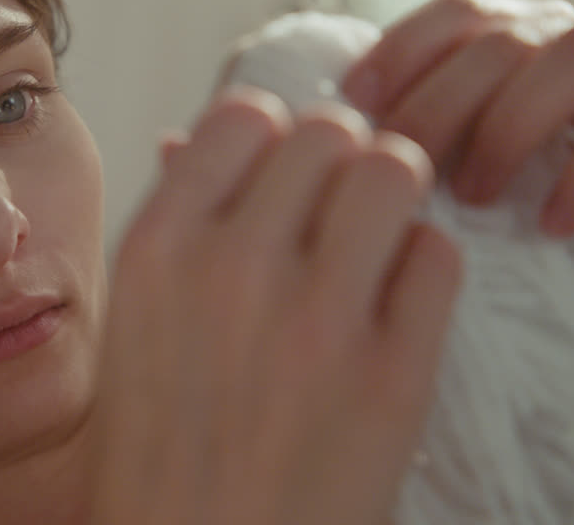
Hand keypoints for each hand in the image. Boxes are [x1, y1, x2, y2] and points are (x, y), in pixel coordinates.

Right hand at [87, 89, 460, 524]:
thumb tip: (192, 136)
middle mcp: (233, 269)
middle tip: (338, 206)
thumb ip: (174, 230)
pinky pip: (439, 256)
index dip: (273, 134)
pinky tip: (396, 305)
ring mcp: (317, 321)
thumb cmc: (159, 457)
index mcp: (158, 250)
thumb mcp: (134, 330)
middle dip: (340, 159)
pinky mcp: (394, 377)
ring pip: (394, 172)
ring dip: (393, 195)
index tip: (282, 168)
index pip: (244, 114)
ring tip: (377, 239)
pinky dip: (425, 267)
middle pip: (328, 133)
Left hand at [341, 0, 573, 383]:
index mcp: (543, 51)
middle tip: (399, 161)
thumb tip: (340, 148)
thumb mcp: (497, 194)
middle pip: (510, 33)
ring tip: (471, 192)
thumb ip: (442, 153)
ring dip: (512, 119)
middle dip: (441, 94)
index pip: (466, 10)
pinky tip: (551, 225)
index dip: (403, 45)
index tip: (349, 102)